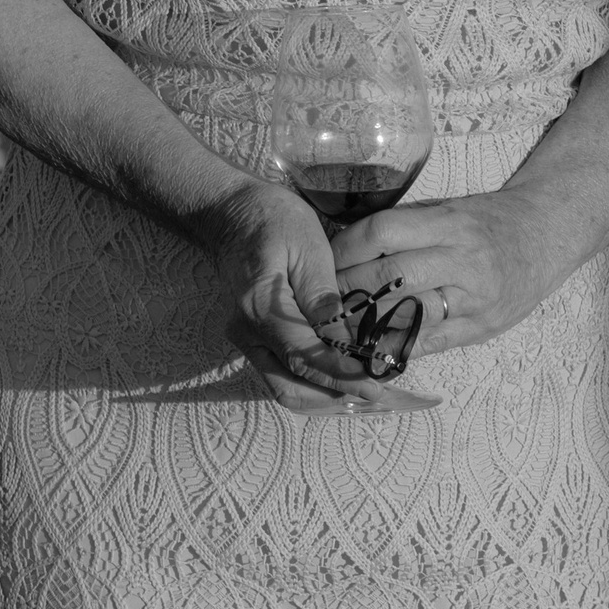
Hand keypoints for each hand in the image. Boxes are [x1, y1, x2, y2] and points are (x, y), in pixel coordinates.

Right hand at [189, 180, 416, 415]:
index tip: (376, 388)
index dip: (342, 378)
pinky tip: (342, 369)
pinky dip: (310, 379)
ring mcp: (246, 338)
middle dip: (333, 395)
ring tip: (364, 382)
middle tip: (375, 389)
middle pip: (290, 387)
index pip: (305, 359)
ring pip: (283, 386)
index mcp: (261, 309)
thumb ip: (324, 299)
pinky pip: (280, 372)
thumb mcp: (308, 248)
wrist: (233, 212)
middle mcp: (247, 333)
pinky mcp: (252, 338)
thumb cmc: (274, 220)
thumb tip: (345, 343)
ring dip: (322, 392)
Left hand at [330, 186, 561, 356]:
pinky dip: (393, 345)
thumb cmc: (491, 220)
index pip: (383, 233)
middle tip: (323, 294)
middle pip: (388, 277)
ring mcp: (473, 299)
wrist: (549, 235)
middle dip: (347, 288)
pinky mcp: (479, 328)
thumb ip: (408, 226)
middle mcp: (463, 261)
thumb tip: (347, 244)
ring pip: (404, 315)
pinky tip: (370, 344)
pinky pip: (426, 343)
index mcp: (451, 224)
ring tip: (339, 321)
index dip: (346, 249)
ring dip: (363, 322)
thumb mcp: (451, 209)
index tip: (325, 258)